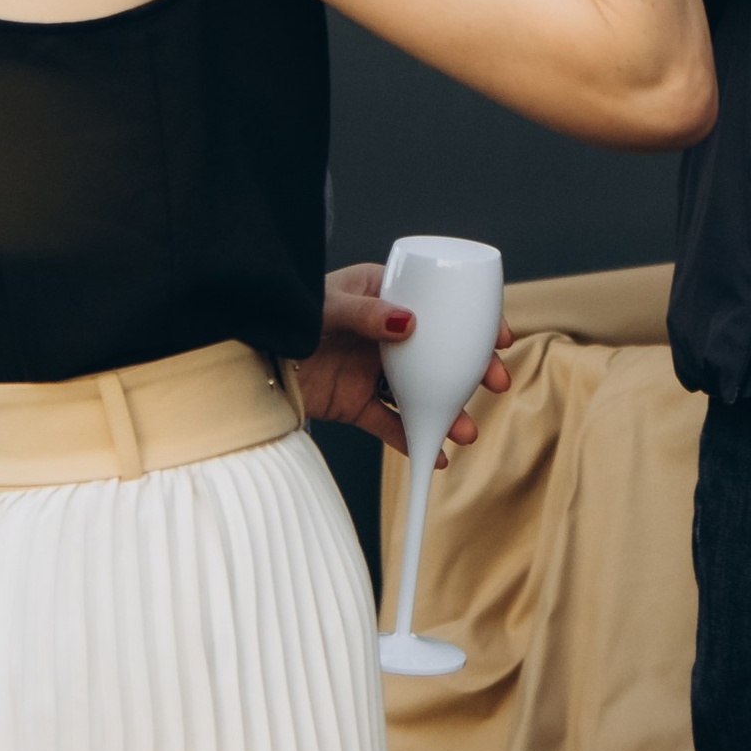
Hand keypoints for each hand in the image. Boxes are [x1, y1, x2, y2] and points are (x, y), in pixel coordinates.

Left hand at [293, 263, 515, 452]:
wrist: (250, 361)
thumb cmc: (289, 318)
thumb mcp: (329, 307)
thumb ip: (368, 314)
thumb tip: (410, 322)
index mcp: (384, 295)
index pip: (440, 304)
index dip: (473, 320)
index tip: (499, 337)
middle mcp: (384, 333)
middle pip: (439, 351)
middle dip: (471, 369)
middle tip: (496, 382)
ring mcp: (372, 369)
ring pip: (421, 390)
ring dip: (447, 410)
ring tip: (467, 431)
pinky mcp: (356, 402)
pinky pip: (391, 422)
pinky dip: (412, 439)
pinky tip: (434, 455)